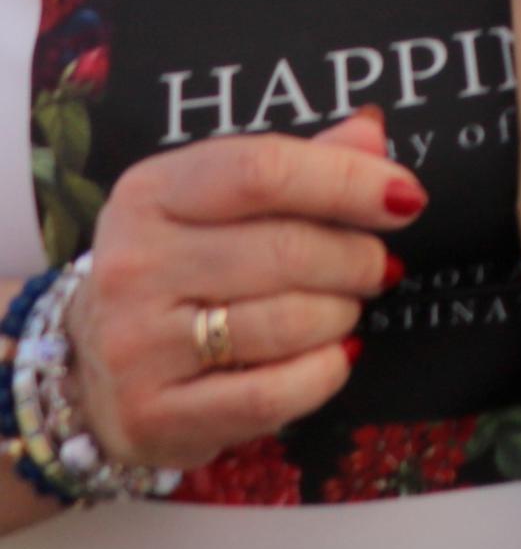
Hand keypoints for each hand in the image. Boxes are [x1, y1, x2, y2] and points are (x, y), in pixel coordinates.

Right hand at [72, 111, 415, 471]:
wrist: (88, 368)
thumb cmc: (180, 271)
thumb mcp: (220, 205)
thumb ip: (300, 165)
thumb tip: (371, 133)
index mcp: (150, 194)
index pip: (263, 171)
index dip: (349, 181)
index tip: (403, 198)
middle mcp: (133, 265)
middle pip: (288, 249)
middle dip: (358, 259)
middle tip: (374, 266)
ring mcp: (135, 345)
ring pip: (290, 322)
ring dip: (342, 315)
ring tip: (339, 309)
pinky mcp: (154, 415)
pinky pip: (274, 393)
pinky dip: (324, 372)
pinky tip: (328, 356)